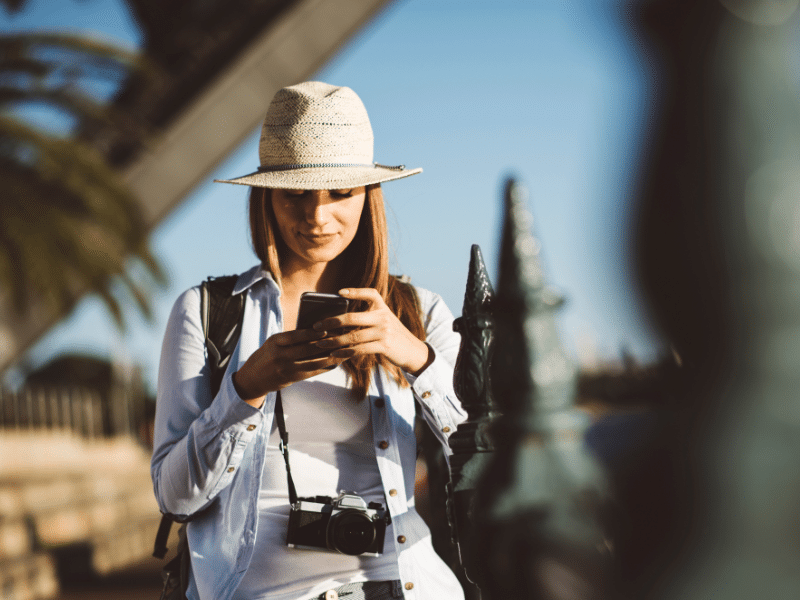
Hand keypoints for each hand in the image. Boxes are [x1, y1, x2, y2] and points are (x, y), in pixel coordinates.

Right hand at [233, 328, 351, 407]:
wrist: (252, 378)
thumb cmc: (266, 355)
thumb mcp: (273, 343)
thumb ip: (290, 338)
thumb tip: (316, 332)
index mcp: (274, 342)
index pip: (295, 336)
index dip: (311, 333)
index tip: (324, 329)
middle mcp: (279, 355)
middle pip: (306, 349)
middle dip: (324, 344)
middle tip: (339, 338)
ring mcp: (286, 369)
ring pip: (312, 362)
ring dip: (329, 357)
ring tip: (342, 351)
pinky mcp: (291, 378)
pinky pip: (312, 372)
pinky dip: (324, 367)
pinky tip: (334, 362)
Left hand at [312, 288, 432, 375]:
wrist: (413, 350)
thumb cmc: (392, 334)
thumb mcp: (384, 319)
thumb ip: (368, 316)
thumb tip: (340, 319)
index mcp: (382, 307)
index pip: (370, 294)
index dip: (355, 292)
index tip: (340, 293)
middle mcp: (383, 317)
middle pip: (352, 318)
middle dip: (331, 322)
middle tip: (316, 326)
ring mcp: (384, 332)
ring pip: (353, 336)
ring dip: (334, 341)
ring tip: (320, 343)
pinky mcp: (384, 346)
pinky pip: (360, 349)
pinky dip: (345, 352)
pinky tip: (335, 354)